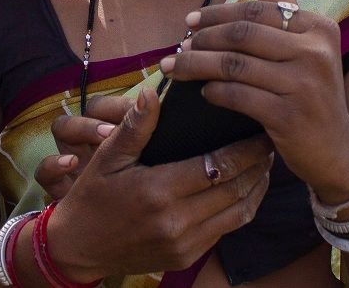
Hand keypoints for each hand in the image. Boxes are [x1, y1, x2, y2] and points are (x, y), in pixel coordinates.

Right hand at [49, 88, 274, 280]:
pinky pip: (226, 230)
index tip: (260, 130)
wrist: (78, 248)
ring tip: (265, 164)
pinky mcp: (187, 257)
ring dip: (257, 187)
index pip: (218, 165)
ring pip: (239, 213)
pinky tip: (245, 189)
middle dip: (258, 164)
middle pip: (236, 188)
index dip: (246, 148)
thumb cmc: (92, 197)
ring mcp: (184, 243)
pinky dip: (242, 208)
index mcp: (158, 190)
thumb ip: (135, 127)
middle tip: (270, 141)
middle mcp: (176, 220)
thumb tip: (153, 92)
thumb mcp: (107, 158)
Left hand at [163, 0, 348, 203]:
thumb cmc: (313, 94)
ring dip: (197, 65)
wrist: (336, 151)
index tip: (190, 21)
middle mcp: (316, 52)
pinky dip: (214, 92)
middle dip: (202, 39)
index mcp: (319, 28)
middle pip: (243, 36)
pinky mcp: (290, 117)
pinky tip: (203, 92)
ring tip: (175, 68)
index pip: (257, 12)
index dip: (218, 14)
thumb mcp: (307, 48)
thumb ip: (284, 8)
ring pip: (235, 65)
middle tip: (178, 46)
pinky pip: (238, 96)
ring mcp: (304, 85)